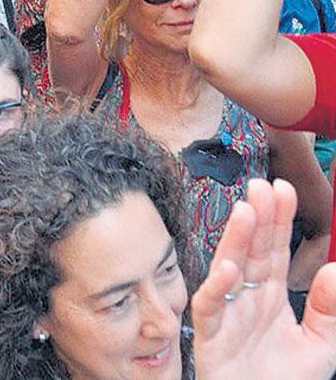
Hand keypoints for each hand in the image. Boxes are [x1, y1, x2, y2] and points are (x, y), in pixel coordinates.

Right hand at [192, 179, 335, 379]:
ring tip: (245, 212)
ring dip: (236, 241)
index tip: (283, 189)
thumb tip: (335, 270)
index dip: (279, 220)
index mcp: (270, 295)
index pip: (275, 250)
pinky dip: (217, 288)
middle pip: (252, 251)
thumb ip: (330, 311)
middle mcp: (246, 298)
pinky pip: (210, 308)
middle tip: (262, 186)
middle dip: (257, 218)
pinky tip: (229, 269)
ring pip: (228, 269)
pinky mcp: (211, 336)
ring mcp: (227, 314)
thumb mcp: (320, 347)